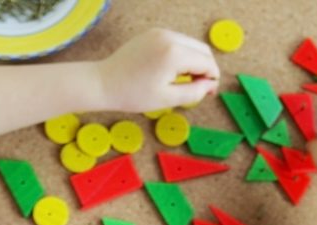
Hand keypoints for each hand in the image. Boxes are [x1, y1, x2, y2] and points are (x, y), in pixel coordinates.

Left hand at [98, 28, 219, 112]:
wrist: (103, 83)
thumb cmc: (133, 94)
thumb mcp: (168, 98)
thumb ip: (195, 92)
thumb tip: (210, 86)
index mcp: (175, 54)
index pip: (207, 63)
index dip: (212, 79)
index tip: (208, 93)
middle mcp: (170, 37)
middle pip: (202, 50)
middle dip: (206, 68)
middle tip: (200, 88)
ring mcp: (160, 33)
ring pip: (191, 44)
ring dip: (195, 61)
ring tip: (185, 81)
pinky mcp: (153, 33)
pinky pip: (177, 42)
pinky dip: (182, 55)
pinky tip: (173, 71)